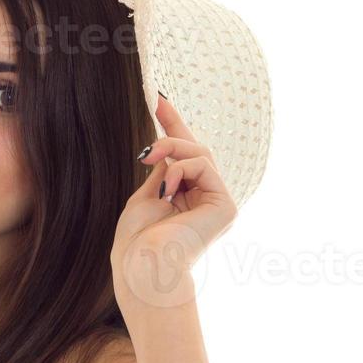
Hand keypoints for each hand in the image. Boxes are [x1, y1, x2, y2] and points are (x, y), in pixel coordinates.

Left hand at [111, 94, 237, 308]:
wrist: (143, 264)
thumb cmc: (136, 240)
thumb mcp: (146, 196)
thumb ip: (162, 173)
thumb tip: (168, 149)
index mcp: (186, 201)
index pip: (183, 158)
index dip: (172, 127)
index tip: (157, 99)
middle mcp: (205, 201)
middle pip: (197, 151)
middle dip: (173, 128)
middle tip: (154, 105)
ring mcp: (217, 203)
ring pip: (201, 155)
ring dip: (172, 147)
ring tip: (148, 157)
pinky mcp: (225, 206)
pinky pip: (205, 167)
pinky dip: (182, 169)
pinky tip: (167, 187)